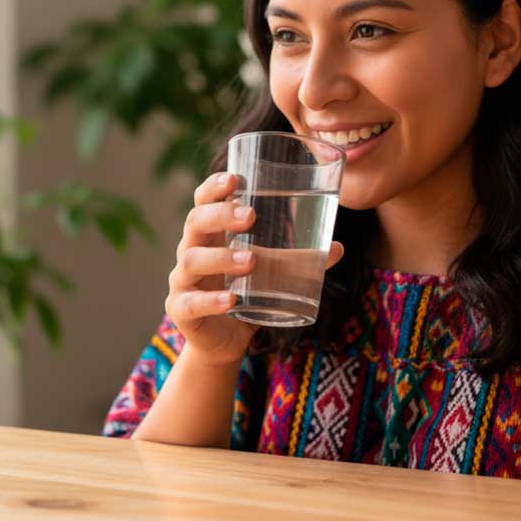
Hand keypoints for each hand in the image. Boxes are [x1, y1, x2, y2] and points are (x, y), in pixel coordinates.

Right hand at [166, 171, 343, 367]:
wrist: (223, 341)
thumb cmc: (245, 294)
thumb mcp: (272, 273)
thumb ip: (300, 260)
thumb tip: (338, 247)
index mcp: (211, 234)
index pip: (203, 201)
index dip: (214, 187)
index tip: (234, 179)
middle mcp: (192, 251)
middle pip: (195, 222)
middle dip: (221, 215)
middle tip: (250, 216)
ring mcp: (183, 281)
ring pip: (193, 260)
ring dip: (222, 258)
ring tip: (251, 261)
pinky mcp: (181, 310)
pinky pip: (192, 302)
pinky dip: (211, 301)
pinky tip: (231, 300)